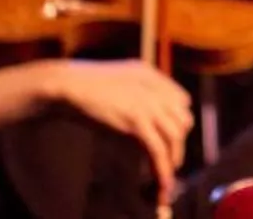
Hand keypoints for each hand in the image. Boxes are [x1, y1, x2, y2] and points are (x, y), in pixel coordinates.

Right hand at [53, 59, 192, 198]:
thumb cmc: (85, 86)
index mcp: (151, 75)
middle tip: (171, 157)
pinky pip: (158, 147)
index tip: (171, 136)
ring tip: (167, 172)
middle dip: (179, 140)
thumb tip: (146, 117)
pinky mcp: (136, 119)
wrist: (69, 84)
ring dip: (174, 157)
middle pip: (183, 118)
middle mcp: (155, 88)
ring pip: (174, 135)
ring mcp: (147, 103)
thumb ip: (136, 91)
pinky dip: (163, 166)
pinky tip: (162, 178)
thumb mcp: (118, 81)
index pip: (181, 100)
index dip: (178, 120)